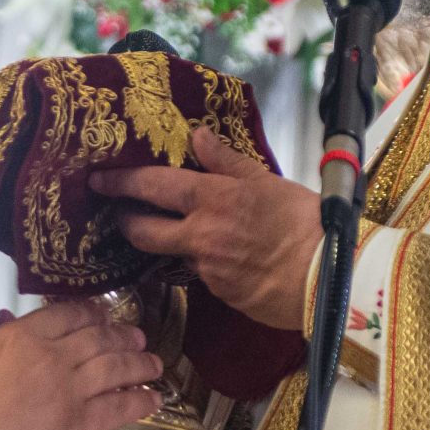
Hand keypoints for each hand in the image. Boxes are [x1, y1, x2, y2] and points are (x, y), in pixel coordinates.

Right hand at [0, 300, 161, 429]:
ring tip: (153, 364)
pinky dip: (141, 401)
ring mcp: (69, 390)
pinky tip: (153, 398)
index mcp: (19, 337)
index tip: (100, 315)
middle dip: (121, 334)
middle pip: (98, 337)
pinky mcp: (81, 425)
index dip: (89, 312)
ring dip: (139, 363)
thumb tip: (3, 318)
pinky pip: (120, 407)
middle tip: (135, 335)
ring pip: (116, 367)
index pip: (65, 314)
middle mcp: (50, 357)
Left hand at [93, 127, 319, 330]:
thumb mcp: (267, 181)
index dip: (120, 182)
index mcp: (212, 200)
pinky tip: (231, 257)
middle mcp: (200, 236)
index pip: (151, 186)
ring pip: (175, 254)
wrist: (330, 278)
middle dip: (125, 221)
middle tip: (121, 212)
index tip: (99, 179)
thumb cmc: (305, 222)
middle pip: (142, 232)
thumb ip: (226, 160)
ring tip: (198, 233)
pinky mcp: (219, 294)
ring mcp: (206, 269)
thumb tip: (197, 135)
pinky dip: (210, 264)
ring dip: (177, 243)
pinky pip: (204, 275)